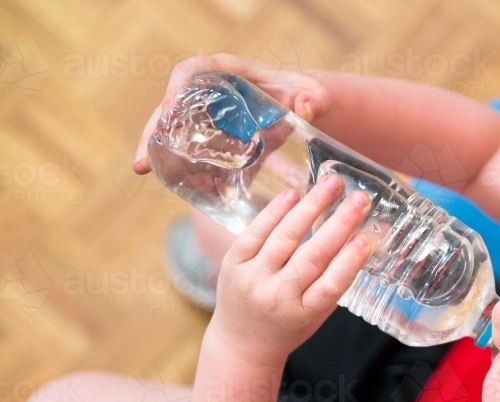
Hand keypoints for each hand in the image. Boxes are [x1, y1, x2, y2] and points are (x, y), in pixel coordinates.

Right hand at [133, 53, 331, 173]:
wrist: (308, 111)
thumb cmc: (307, 94)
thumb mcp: (313, 94)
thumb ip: (313, 98)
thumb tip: (307, 107)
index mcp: (228, 72)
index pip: (193, 71)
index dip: (177, 87)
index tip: (169, 107)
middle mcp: (212, 93)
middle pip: (174, 105)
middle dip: (154, 130)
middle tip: (142, 159)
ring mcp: (212, 116)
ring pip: (177, 130)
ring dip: (159, 150)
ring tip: (144, 170)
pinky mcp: (219, 139)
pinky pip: (195, 151)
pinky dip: (185, 167)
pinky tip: (179, 187)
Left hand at [208, 174, 371, 366]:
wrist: (241, 343)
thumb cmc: (288, 327)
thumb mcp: (316, 314)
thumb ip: (334, 282)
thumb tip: (360, 239)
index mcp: (304, 313)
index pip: (331, 285)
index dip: (350, 260)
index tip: (368, 237)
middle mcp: (277, 296)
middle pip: (312, 256)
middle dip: (339, 224)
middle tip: (360, 199)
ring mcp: (252, 278)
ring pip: (285, 238)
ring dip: (311, 206)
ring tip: (332, 184)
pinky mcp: (232, 263)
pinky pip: (256, 233)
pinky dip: (275, 212)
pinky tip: (294, 194)